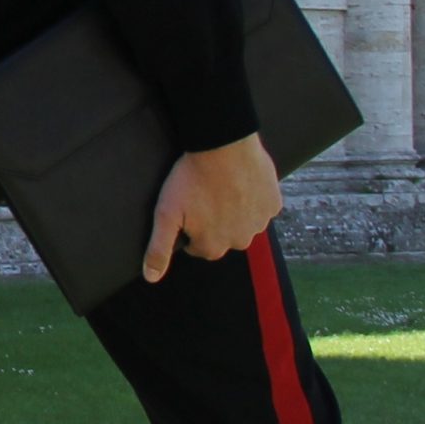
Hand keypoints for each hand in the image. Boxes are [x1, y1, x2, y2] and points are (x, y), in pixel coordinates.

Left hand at [142, 133, 282, 282]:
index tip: (188, 209)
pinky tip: (241, 184)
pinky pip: (261, 208)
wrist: (222, 145)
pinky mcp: (273, 204)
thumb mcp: (166, 215)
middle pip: (223, 237)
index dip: (192, 228)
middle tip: (205, 197)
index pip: (199, 247)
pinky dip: (253, 200)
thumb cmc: (191, 179)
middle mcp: (240, 241)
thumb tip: (151, 278)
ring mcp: (260, 223)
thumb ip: (159, 249)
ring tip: (222, 189)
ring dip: (235, 212)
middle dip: (214, 223)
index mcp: (213, 247)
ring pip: (244, 224)